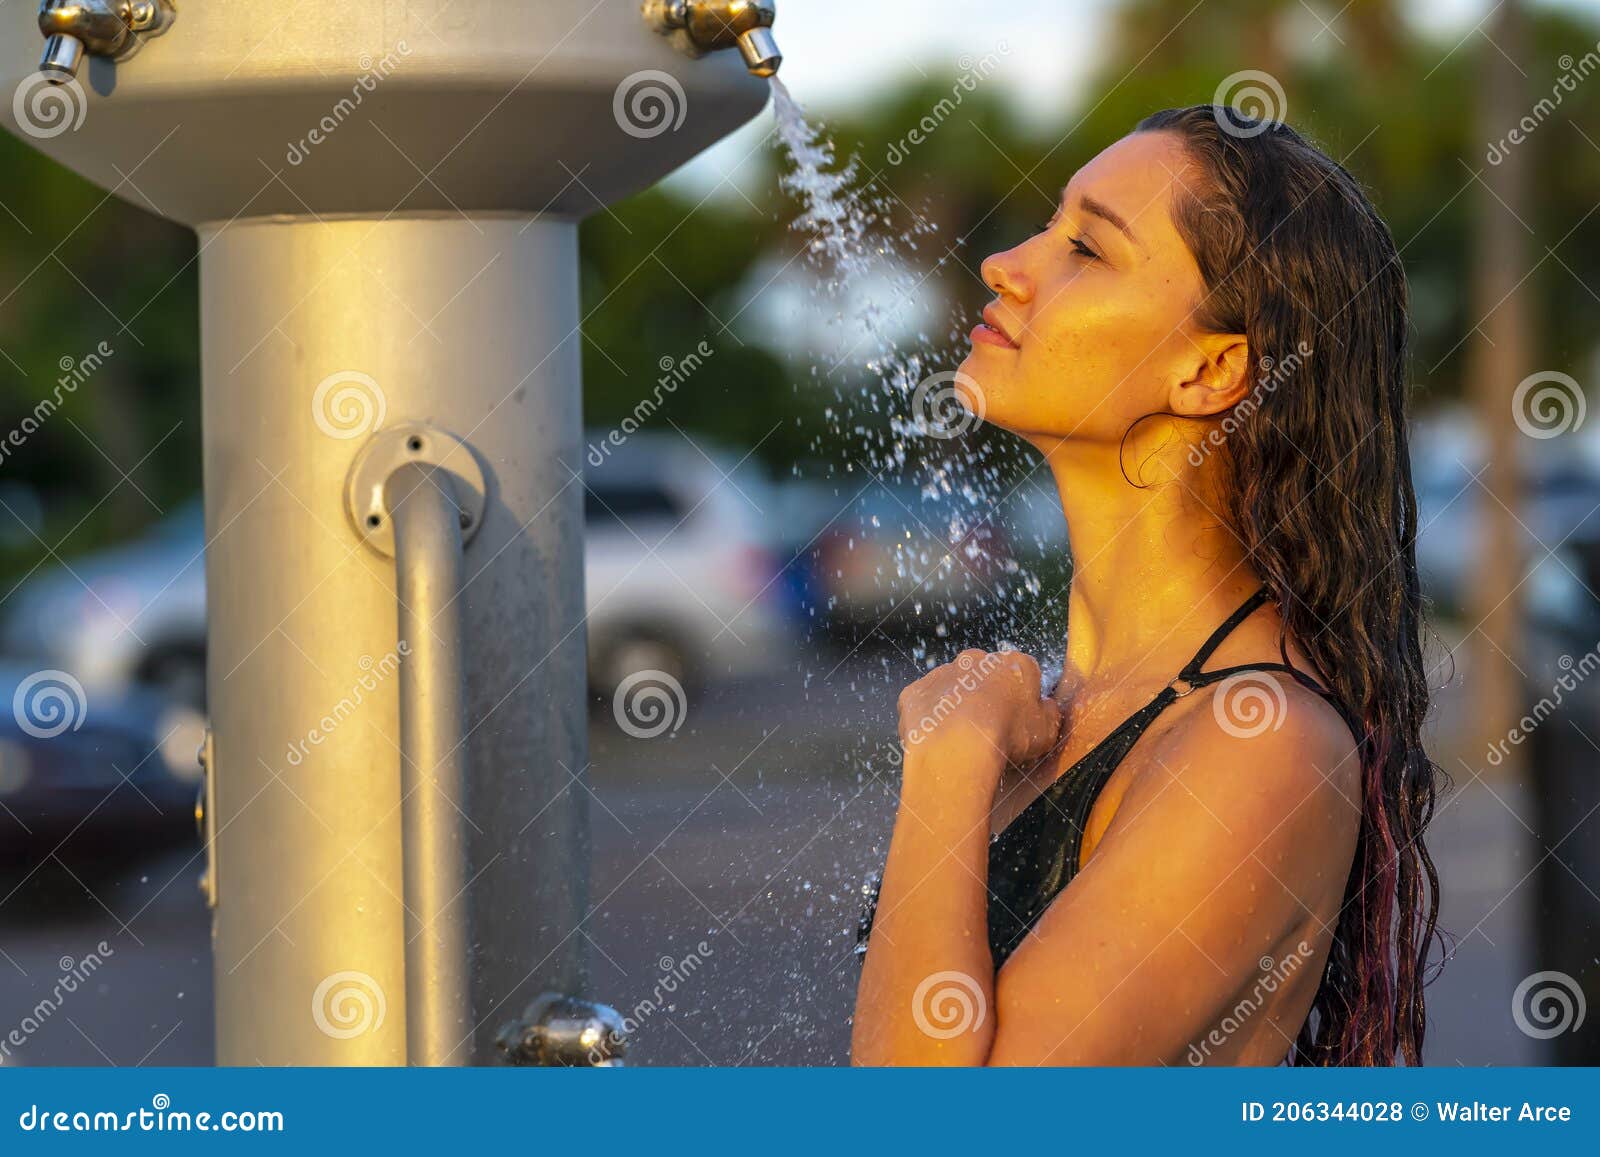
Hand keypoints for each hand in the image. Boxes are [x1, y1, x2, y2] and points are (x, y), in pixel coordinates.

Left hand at [896, 649, 1064, 768]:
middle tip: (988, 727)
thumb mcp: (1047, 730)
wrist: (958, 745)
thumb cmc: (1008, 735)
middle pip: (984, 675)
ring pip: (952, 687)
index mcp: (1014, 664)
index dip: (1021, 697)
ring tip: (960, 738)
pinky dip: (930, 717)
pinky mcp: (915, 691)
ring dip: (956, 705)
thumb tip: (1045, 706)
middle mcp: (977, 659)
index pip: (1023, 673)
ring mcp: (942, 672)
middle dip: (986, 695)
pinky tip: (936, 739)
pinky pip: (925, 704)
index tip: (1018, 719)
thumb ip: (1047, 713)